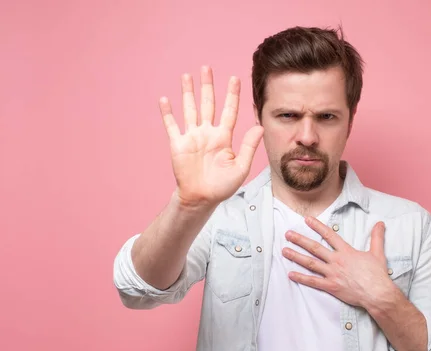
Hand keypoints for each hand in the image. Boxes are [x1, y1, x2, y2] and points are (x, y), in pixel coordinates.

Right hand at [159, 66, 263, 207]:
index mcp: (224, 137)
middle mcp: (208, 133)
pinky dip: (168, 113)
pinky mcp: (178, 144)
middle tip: (206, 67)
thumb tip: (260, 127)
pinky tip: (164, 100)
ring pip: (190, 109)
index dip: (232, 95)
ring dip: (188, 93)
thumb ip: (249, 146)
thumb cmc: (222, 186)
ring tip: (186, 76)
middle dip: (208, 86)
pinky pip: (172, 126)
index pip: (229, 111)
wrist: (202, 198)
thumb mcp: (241, 167)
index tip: (235, 78)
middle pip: (208, 104)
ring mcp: (192, 137)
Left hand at [283, 218, 395, 307]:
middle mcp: (336, 261)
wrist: (377, 293)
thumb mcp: (377, 253)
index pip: (329, 235)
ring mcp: (332, 274)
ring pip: (311, 263)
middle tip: (288, 234)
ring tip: (284, 250)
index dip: (317, 226)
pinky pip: (313, 282)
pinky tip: (291, 274)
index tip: (306, 220)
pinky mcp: (331, 286)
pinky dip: (301, 278)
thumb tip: (380, 223)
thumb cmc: (377, 274)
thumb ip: (376, 237)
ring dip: (296, 256)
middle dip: (300, 240)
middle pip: (315, 248)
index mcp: (346, 252)